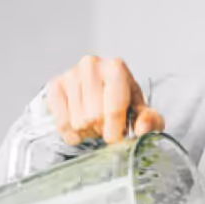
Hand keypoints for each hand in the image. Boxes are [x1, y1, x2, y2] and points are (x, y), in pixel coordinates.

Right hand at [45, 55, 164, 144]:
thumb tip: (142, 129)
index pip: (114, 110)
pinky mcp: (55, 85)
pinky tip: (80, 125)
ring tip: (94, 122)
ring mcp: (70, 74)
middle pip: (94, 117)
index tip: (117, 137)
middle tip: (106, 125)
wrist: (104, 88)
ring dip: (87, 131)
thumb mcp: (142, 110)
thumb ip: (149, 120)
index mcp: (116, 68)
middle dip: (102, 129)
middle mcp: (91, 65)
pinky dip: (71, 132)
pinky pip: (61, 122)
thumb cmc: (124, 100)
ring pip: (77, 122)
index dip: (116, 131)